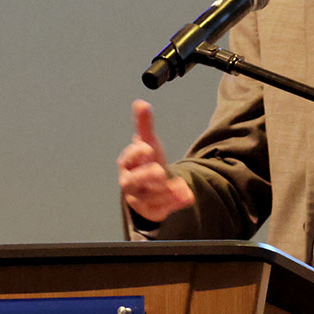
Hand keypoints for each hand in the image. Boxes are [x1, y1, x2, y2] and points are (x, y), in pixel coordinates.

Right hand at [117, 99, 194, 222]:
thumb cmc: (146, 162)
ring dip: (165, 192)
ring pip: (147, 198)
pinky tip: (187, 196)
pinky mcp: (151, 210)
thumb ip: (144, 125)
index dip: (135, 154)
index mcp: (129, 165)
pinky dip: (174, 203)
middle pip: (131, 183)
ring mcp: (140, 198)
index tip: (147, 147)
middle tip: (160, 171)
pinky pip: (160, 210)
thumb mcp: (148, 142)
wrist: (151, 185)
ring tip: (181, 186)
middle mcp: (131, 183)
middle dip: (145, 177)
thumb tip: (140, 103)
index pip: (126, 160)